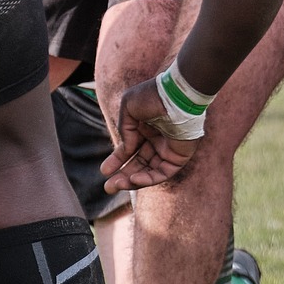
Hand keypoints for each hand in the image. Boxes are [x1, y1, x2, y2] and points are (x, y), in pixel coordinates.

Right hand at [100, 76, 198, 191]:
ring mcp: (168, 149)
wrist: (176, 96)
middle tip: (108, 188)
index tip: (104, 171)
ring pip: (148, 172)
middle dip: (123, 176)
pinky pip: (162, 173)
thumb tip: (126, 149)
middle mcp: (157, 140)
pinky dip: (148, 179)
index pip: (130, 148)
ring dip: (132, 181)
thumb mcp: (128, 107)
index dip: (117, 160)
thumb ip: (124, 130)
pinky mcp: (179, 158)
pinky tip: (134, 179)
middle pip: (138, 163)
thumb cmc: (153, 97)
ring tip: (115, 185)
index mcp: (146, 127)